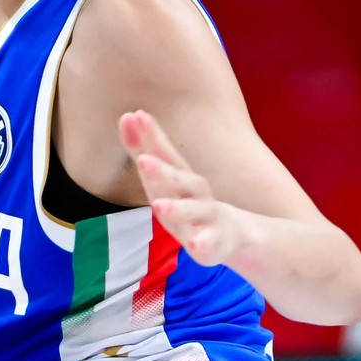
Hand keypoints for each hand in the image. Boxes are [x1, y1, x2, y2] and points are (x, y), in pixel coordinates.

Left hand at [120, 109, 262, 267]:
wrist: (235, 233)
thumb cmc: (189, 204)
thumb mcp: (164, 180)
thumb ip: (144, 151)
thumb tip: (126, 116)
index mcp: (181, 179)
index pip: (166, 155)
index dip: (153, 137)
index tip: (137, 116)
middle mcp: (196, 194)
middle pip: (181, 180)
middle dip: (162, 172)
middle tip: (143, 161)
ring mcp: (208, 217)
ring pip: (195, 211)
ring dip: (178, 208)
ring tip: (158, 206)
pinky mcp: (215, 242)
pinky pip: (210, 243)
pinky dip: (204, 243)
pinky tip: (195, 244)